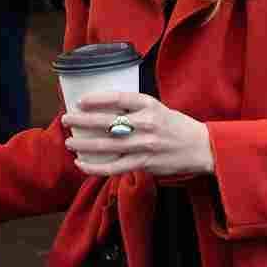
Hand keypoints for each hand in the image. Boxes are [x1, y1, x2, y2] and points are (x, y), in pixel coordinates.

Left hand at [61, 92, 214, 177]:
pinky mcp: (144, 163)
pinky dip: (96, 167)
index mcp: (149, 105)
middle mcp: (146, 123)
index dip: (96, 99)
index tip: (80, 101)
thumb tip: (102, 107)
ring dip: (84, 145)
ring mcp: (144, 145)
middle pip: (107, 122)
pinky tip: (82, 164)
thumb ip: (133, 107)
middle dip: (82, 121)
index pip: (118, 99)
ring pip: (107, 145)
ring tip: (69, 143)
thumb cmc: (175, 125)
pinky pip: (114, 167)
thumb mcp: (157, 108)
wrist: (200, 147)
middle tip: (65, 120)